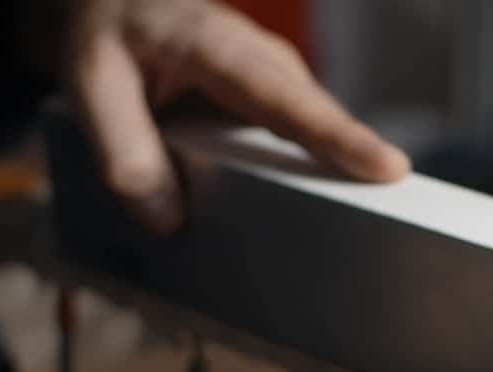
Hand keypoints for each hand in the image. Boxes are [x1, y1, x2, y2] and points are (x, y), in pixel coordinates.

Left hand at [63, 0, 410, 232]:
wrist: (120, 7)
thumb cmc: (110, 39)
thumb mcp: (91, 86)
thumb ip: (123, 152)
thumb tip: (167, 219)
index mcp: (219, 49)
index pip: (287, 100)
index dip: (338, 136)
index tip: (386, 168)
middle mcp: (263, 61)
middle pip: (320, 119)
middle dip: (359, 164)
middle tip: (401, 219)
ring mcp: (276, 81)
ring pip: (315, 132)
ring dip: (339, 175)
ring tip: (370, 228)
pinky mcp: (274, 103)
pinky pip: (300, 140)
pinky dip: (312, 173)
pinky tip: (314, 216)